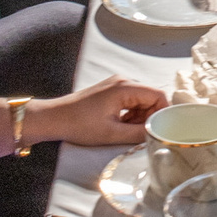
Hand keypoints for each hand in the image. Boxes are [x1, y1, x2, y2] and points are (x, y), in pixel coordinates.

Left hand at [31, 75, 166, 146]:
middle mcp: (123, 81)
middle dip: (149, 117)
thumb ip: (139, 133)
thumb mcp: (112, 134)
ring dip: (139, 117)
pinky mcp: (110, 91)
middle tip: (140, 134)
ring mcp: (116, 85)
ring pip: (141, 100)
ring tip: (126, 131)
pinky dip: (130, 114)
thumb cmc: (79, 124)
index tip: (158, 129)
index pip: (158, 95)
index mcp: (125, 87)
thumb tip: (158, 134)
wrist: (54, 118)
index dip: (162, 113)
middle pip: (151, 98)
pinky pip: (130, 101)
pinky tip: (120, 126)